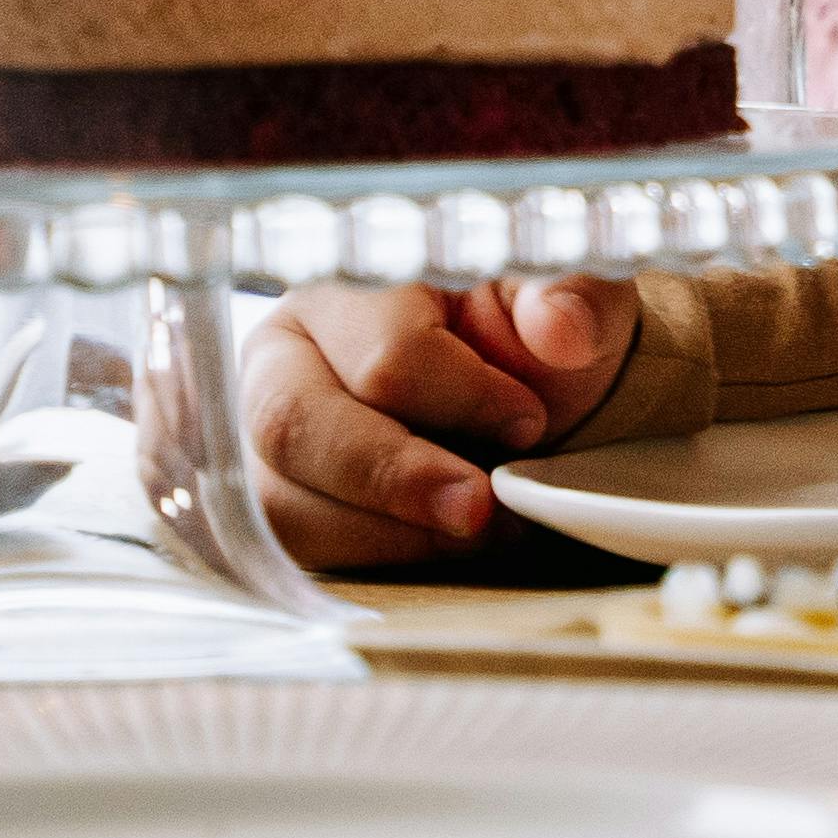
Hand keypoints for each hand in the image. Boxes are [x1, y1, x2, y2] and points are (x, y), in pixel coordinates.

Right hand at [240, 275, 638, 568]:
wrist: (524, 393)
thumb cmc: (530, 340)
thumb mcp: (568, 304)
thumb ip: (572, 300)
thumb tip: (561, 328)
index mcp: (352, 282)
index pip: (383, 354)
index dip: (465, 399)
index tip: (529, 423)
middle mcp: (282, 352)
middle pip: (294, 424)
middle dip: (397, 479)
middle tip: (477, 509)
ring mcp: (265, 432)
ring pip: (281, 499)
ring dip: (387, 530)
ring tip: (475, 527)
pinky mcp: (274, 497)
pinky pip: (295, 547)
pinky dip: (373, 554)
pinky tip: (438, 542)